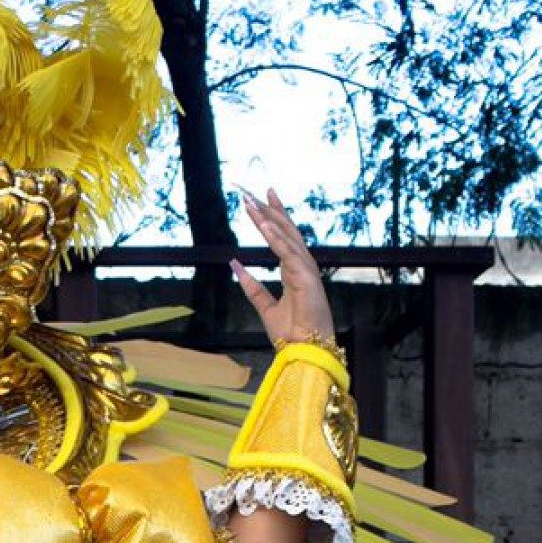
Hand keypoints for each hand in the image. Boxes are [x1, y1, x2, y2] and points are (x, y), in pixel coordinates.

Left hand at [231, 187, 335, 353]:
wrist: (305, 351)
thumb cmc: (292, 333)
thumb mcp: (265, 306)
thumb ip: (251, 286)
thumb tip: (234, 264)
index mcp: (295, 270)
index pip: (283, 236)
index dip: (271, 216)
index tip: (259, 198)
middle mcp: (303, 265)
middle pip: (285, 230)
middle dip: (268, 209)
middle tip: (249, 191)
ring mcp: (306, 270)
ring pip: (285, 237)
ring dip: (268, 219)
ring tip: (250, 202)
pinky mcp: (307, 278)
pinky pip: (288, 253)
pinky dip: (276, 239)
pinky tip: (264, 225)